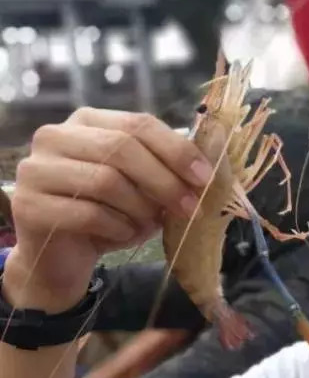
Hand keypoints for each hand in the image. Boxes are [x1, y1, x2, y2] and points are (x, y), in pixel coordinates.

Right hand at [4, 108, 212, 308]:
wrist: (64, 256)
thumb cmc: (109, 215)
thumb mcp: (145, 190)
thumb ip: (169, 173)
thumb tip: (211, 170)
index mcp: (88, 122)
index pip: (138, 123)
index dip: (176, 150)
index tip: (205, 177)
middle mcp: (56, 137)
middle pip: (122, 148)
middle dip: (164, 181)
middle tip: (189, 207)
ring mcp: (36, 169)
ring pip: (106, 181)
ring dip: (140, 208)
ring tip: (148, 224)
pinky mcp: (29, 205)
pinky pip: (87, 213)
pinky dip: (118, 227)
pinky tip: (124, 234)